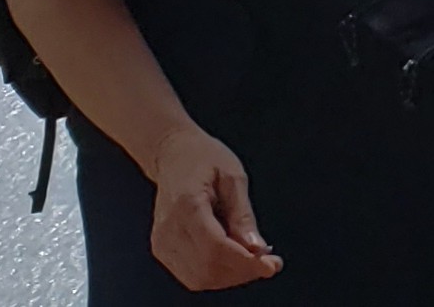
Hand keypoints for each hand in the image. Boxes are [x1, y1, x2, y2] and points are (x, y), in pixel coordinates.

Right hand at [146, 124, 282, 289]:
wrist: (172, 154)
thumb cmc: (204, 158)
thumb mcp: (233, 176)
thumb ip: (243, 214)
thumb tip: (257, 248)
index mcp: (187, 206)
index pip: (215, 248)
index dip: (245, 262)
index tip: (272, 265)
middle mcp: (169, 230)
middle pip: (207, 269)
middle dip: (242, 272)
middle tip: (269, 263)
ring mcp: (161, 243)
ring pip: (199, 278)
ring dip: (231, 276)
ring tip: (253, 260)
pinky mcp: (162, 250)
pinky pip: (191, 275)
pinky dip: (217, 274)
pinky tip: (234, 259)